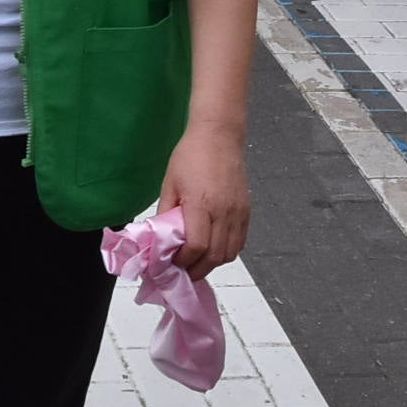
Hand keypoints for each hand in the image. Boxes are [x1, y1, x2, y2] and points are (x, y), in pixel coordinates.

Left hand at [157, 121, 249, 276]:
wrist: (218, 135)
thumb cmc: (190, 155)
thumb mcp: (170, 183)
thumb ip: (166, 213)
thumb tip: (160, 238)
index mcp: (201, 204)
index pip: (196, 247)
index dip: (183, 261)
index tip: (172, 262)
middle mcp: (223, 211)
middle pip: (214, 257)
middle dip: (197, 269)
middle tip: (184, 270)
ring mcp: (237, 212)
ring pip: (230, 253)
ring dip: (213, 263)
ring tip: (198, 261)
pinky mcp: (246, 210)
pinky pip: (240, 242)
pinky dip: (227, 251)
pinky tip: (214, 248)